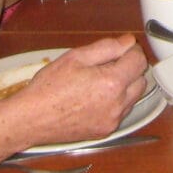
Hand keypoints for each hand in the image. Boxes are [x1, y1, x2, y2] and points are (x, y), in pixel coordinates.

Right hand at [2, 35, 148, 146]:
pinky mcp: (105, 131)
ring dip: (125, 86)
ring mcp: (112, 120)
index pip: (139, 61)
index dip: (132, 51)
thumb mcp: (76, 57)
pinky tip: (96, 97)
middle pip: (141, 80)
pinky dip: (116, 102)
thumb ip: (107, 47)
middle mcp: (117, 104)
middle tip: (108, 64)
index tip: (121, 49)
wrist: (31, 119)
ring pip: (133, 97)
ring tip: (100, 81)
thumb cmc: (49, 87)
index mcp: (111, 82)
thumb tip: (128, 42)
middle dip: (130, 69)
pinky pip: (121, 112)